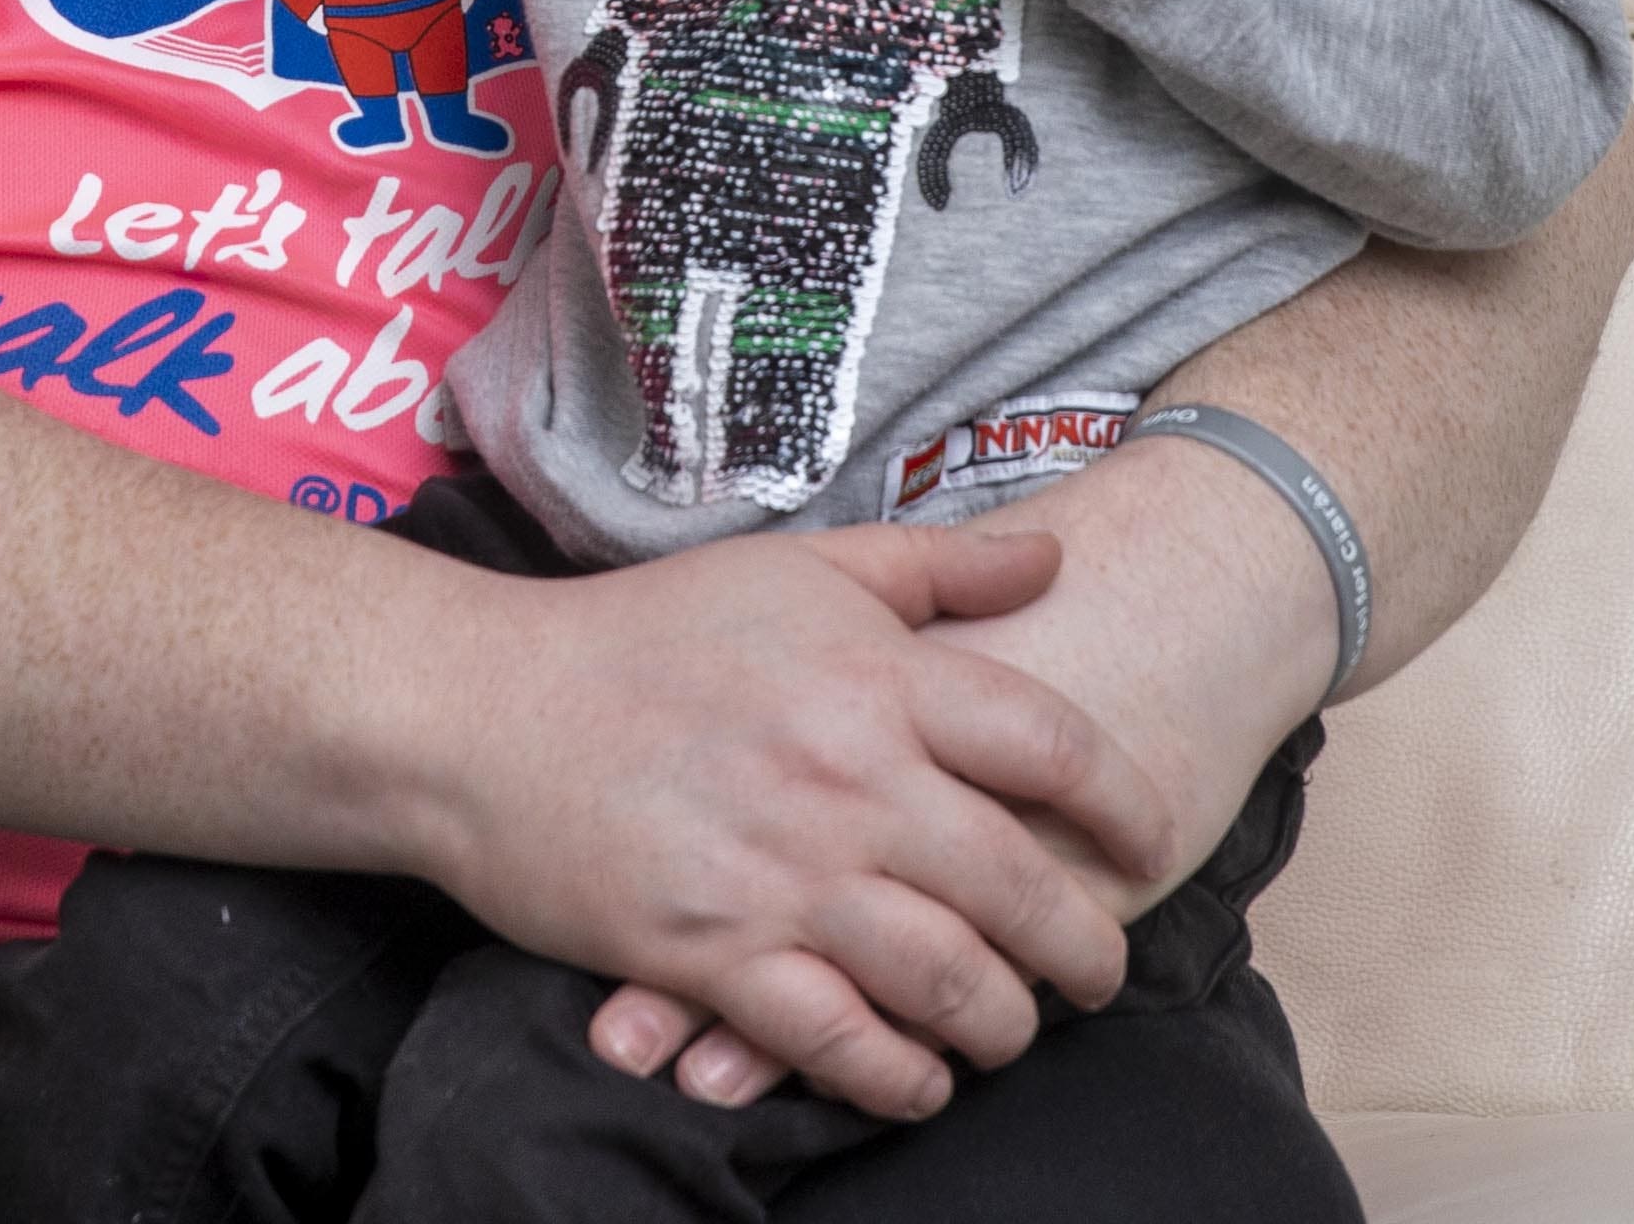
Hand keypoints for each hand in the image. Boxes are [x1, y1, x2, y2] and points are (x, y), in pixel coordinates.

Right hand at [439, 521, 1160, 1119]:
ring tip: (1012, 1029)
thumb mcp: (798, 570)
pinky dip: (900, 1078)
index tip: (1150, 838)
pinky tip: (919, 1078)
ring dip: (1003, 1024)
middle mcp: (848, 780)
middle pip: (1021, 885)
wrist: (482, 713)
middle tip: (1098, 969)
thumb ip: (936, 567)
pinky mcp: (713, 957)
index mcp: (876, 679)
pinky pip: (843, 1045)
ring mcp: (782, 876)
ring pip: (949, 983)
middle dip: (1083, 946)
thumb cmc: (645, 634)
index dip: (1124, 801)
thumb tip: (1054, 555)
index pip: (1050, 744)